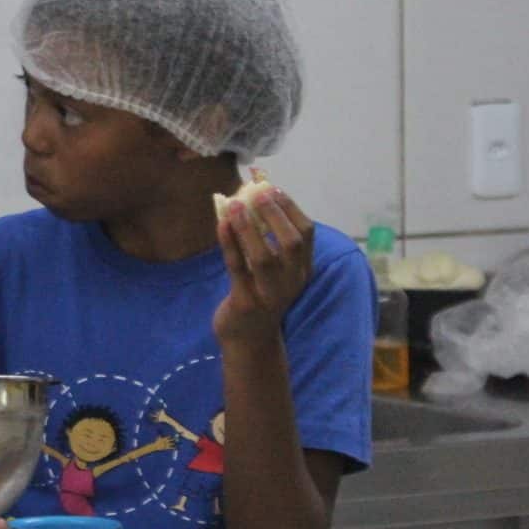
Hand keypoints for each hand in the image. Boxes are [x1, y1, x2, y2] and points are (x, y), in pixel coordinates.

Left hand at [214, 187, 315, 343]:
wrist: (248, 339)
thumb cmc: (259, 294)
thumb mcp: (271, 270)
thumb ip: (266, 240)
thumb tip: (248, 200)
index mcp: (302, 270)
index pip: (306, 234)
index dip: (291, 209)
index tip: (274, 189)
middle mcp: (292, 282)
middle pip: (291, 244)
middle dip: (275, 215)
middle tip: (257, 193)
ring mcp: (269, 294)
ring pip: (263, 257)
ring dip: (248, 228)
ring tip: (235, 205)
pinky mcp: (246, 302)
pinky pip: (237, 268)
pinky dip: (229, 243)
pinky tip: (222, 224)